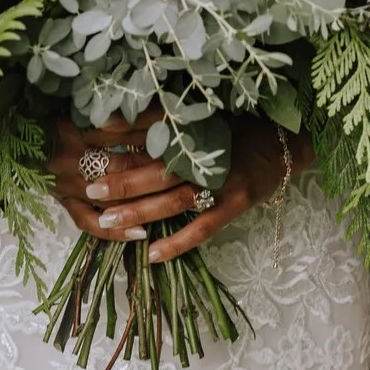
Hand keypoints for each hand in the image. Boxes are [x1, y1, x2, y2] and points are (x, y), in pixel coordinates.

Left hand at [62, 117, 310, 263]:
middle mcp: (204, 153)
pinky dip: (178, 243)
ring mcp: (221, 180)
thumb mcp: (202, 114)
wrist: (286, 141)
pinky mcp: (236, 203)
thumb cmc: (238, 126)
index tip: (83, 138)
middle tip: (88, 187)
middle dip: (120, 179)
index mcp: (193, 126)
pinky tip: (151, 255)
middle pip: (155, 168)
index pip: (148, 128)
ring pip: (173, 200)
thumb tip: (114, 119)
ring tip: (107, 220)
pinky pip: (203, 228)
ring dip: (139, 211)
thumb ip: (166, 118)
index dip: (115, 134)